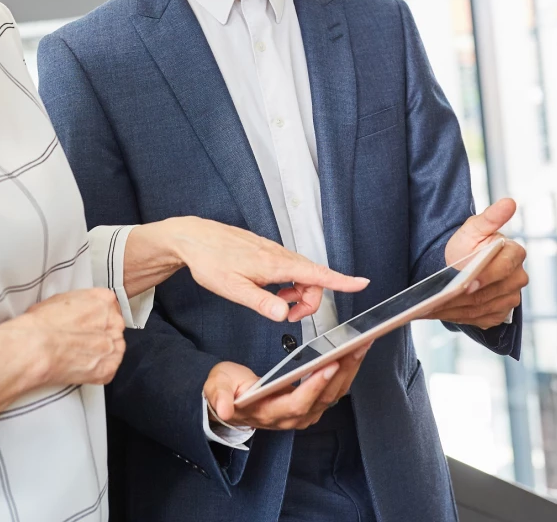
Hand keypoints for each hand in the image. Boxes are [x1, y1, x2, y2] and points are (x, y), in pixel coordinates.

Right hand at [0, 288, 124, 416]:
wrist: (35, 347)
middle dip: (100, 334)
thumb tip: (79, 310)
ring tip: (80, 355)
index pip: (110, 306)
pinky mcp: (108, 369)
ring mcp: (113, 346)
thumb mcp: (60, 299)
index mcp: (103, 300)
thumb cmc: (41, 324)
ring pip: (114, 348)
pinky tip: (81, 367)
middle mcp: (114, 321)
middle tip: (81, 340)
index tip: (88, 324)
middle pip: (113, 327)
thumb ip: (80, 303)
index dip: (97, 317)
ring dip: (101, 352)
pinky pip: (109, 369)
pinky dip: (98, 370)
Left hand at [127, 216, 368, 321]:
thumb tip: (283, 315)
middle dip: (311, 300)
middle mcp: (279, 255)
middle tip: (290, 317)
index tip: (362, 283)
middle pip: (313, 278)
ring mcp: (274, 252)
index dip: (341, 280)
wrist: (194, 238)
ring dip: (298, 294)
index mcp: (275, 264)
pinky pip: (289, 270)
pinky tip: (271, 292)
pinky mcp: (267, 253)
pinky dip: (288, 285)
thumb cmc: (211, 261)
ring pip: (301, 274)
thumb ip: (260, 303)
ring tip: (277, 306)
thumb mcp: (233, 289)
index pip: (316, 273)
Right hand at [203, 344, 371, 431]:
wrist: (231, 403)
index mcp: (269, 412)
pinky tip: (353, 353)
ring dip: (349, 369)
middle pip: (324, 398)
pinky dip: (346, 371)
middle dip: (342, 371)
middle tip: (355, 346)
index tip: (328, 366)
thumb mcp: (217, 388)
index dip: (314, 386)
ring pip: (333, 394)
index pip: (297, 403)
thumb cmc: (226, 391)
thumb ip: (220, 397)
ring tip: (360, 345)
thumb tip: (224, 409)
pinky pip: (334, 390)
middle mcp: (291, 417)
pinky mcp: (311, 404)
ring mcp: (303, 413)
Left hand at [430, 198, 527, 329]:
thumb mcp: (474, 228)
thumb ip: (491, 217)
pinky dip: (463, 317)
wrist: (460, 262)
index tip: (465, 282)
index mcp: (515, 254)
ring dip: (461, 308)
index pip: (503, 268)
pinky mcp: (500, 313)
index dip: (484, 277)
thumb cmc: (468, 243)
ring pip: (485, 307)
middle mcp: (518, 278)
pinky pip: (482, 318)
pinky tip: (444, 312)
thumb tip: (509, 202)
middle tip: (443, 299)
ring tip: (436, 307)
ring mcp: (511, 297)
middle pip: (493, 292)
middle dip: (467, 296)